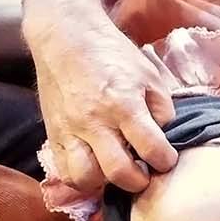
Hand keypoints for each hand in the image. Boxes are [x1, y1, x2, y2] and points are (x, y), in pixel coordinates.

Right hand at [27, 5, 180, 194]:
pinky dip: (81, 178)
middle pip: (119, 173)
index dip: (166, 161)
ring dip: (105, 183)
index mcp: (124, 104)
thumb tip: (165, 138)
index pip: (152, 149)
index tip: (166, 158)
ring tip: (115, 170)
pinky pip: (64, 171)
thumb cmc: (111, 53)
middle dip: (139, 181)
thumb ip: (161, 108)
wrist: (65, 37)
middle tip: (144, 173)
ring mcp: (70, 131)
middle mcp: (95, 122)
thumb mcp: (148, 73)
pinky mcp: (53, 135)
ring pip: (86, 179)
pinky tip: (94, 167)